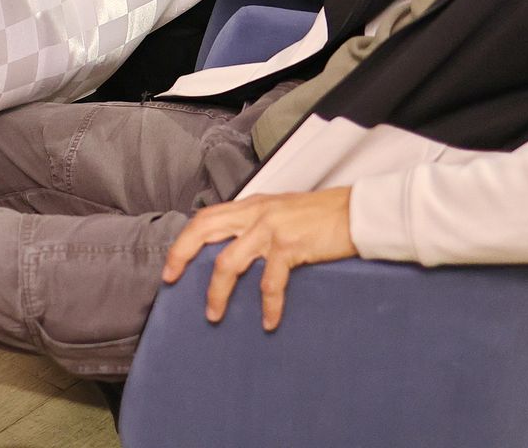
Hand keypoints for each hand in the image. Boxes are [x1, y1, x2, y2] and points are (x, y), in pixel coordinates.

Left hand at [161, 188, 356, 329]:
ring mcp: (271, 229)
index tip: (172, 265)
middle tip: (171, 280)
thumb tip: (237, 249)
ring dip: (217, 291)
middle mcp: (255, 213)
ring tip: (214, 315)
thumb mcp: (281, 213)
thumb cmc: (321, 217)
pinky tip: (269, 321)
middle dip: (181, 255)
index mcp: (251, 206)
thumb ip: (257, 225)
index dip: (184, 241)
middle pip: (205, 231)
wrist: (357, 213)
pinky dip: (268, 305)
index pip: (206, 218)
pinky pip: (270, 281)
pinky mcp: (291, 246)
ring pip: (229, 262)